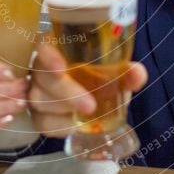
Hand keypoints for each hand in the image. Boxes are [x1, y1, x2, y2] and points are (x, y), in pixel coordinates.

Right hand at [29, 43, 147, 137]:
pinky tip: (73, 126)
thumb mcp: (115, 75)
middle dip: (66, 93)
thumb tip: (137, 73)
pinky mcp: (37, 115)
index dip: (49, 56)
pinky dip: (59, 126)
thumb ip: (126, 73)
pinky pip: (41, 122)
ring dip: (63, 110)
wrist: (95, 102)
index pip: (44, 46)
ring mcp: (35, 91)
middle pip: (42, 77)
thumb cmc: (100, 79)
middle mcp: (41, 68)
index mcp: (59, 49)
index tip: (61, 68)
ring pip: (39, 100)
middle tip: (90, 106)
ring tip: (87, 115)